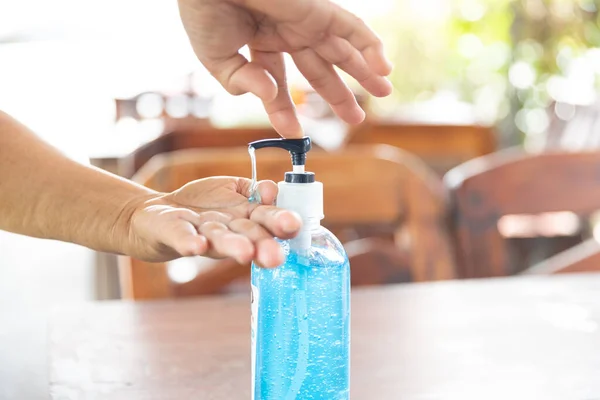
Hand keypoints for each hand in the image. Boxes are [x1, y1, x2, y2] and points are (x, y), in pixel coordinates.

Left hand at [125, 177, 300, 266]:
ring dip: (233, 246)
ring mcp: (201, 233)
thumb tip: (272, 190)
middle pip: (248, 236)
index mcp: (246, 218)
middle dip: (262, 245)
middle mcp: (227, 230)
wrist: (158, 214)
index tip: (293, 225)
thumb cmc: (202, 205)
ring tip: (245, 253)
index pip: (268, 220)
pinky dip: (189, 242)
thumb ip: (254, 189)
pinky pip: (182, 238)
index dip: (281, 223)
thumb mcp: (233, 189)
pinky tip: (197, 246)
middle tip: (275, 257)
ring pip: (219, 240)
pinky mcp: (174, 233)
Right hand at [178, 0, 392, 137]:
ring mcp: (304, 22)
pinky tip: (383, 67)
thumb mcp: (217, 60)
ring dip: (364, 72)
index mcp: (260, 44)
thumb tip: (271, 96)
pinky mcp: (317, 10)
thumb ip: (241, 83)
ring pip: (341, 51)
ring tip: (384, 93)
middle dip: (339, 95)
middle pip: (320, 70)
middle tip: (356, 119)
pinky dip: (369, 46)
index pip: (278, 83)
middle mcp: (286, 34)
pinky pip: (350, 28)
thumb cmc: (204, 12)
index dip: (285, 111)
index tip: (295, 134)